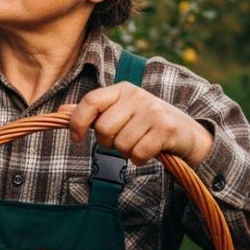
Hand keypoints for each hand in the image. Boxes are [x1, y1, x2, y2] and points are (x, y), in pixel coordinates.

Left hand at [65, 84, 214, 166]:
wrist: (188, 133)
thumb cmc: (147, 123)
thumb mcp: (121, 112)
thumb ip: (93, 111)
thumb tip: (61, 111)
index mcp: (122, 89)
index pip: (90, 101)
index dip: (77, 122)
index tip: (76, 138)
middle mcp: (137, 96)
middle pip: (104, 129)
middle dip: (108, 143)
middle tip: (121, 142)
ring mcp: (152, 111)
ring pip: (121, 144)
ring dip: (126, 153)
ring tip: (138, 144)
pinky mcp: (165, 129)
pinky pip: (138, 153)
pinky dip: (140, 159)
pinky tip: (148, 152)